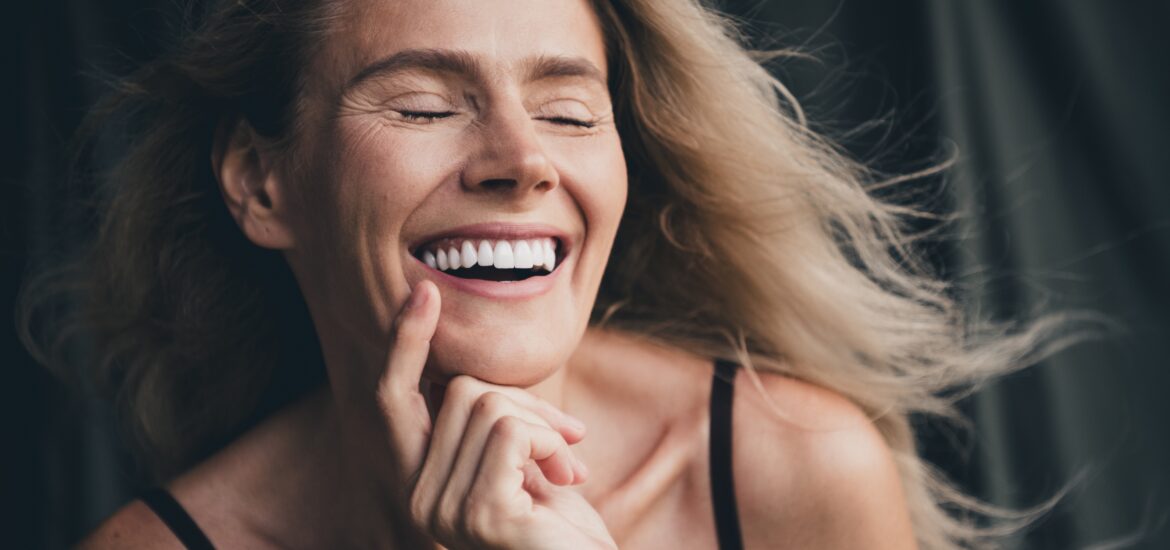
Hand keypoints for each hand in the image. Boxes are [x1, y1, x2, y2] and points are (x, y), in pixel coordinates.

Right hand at [376, 281, 616, 548]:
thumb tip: (474, 374)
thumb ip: (494, 424)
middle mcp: (415, 499)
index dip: (403, 343)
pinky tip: (566, 478)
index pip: (394, 400)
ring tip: (568, 469)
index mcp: (420, 482)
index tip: (422, 292)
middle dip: (526, 399)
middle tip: (569, 440)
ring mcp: (441, 510)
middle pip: (458, 390)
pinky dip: (548, 440)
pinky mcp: (478, 515)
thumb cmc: (563, 529)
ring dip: (545, 424)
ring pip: (487, 403)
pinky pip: (510, 430)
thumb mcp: (524, 463)